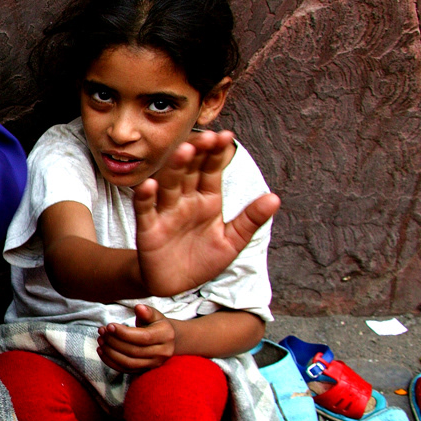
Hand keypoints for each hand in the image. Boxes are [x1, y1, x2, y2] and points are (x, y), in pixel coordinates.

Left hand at [99, 304, 175, 373]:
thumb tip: (138, 308)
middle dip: (114, 341)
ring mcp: (154, 364)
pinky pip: (125, 370)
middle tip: (102, 331)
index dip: (124, 333)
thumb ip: (147, 312)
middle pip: (134, 351)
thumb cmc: (157, 324)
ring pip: (129, 362)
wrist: (168, 340)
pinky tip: (101, 351)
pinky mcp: (144, 370)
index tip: (109, 326)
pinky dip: (111, 362)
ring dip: (111, 352)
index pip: (143, 337)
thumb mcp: (155, 315)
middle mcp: (162, 352)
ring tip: (100, 340)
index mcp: (165, 336)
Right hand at [134, 130, 278, 296]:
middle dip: (198, 153)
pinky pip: (146, 210)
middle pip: (190, 171)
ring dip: (175, 167)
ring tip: (184, 151)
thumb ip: (250, 220)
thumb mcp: (232, 242)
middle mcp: (186, 201)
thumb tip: (275, 197)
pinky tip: (150, 184)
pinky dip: (146, 197)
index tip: (225, 136)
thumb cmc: (202, 260)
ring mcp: (166, 212)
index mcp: (208, 200)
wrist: (175, 285)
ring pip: (169, 184)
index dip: (217, 153)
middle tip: (208, 137)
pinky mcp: (149, 228)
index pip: (212, 170)